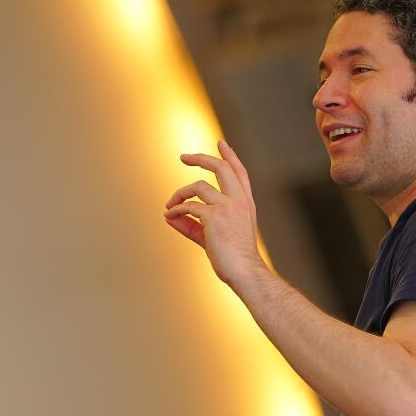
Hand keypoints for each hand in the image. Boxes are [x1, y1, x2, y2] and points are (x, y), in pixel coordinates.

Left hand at [164, 139, 265, 287]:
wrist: (244, 271)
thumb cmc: (232, 258)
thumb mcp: (213, 236)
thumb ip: (192, 225)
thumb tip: (169, 217)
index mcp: (245, 204)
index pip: (239, 173)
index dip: (230, 157)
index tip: (222, 143)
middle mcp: (239, 201)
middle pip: (221, 168)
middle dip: (201, 159)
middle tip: (184, 157)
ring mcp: (228, 207)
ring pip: (198, 186)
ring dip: (180, 194)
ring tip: (169, 205)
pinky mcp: (215, 217)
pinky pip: (189, 207)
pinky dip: (177, 210)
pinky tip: (170, 216)